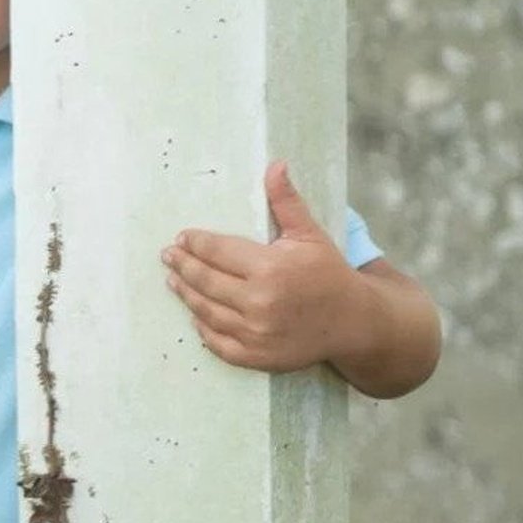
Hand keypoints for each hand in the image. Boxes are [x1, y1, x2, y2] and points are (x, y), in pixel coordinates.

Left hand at [161, 160, 361, 373]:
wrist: (355, 323)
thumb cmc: (329, 274)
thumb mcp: (309, 234)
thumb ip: (286, 201)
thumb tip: (275, 165)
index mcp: (270, 268)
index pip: (218, 251)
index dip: (196, 243)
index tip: (182, 237)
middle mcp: (260, 302)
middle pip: (206, 281)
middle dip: (183, 266)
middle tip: (168, 256)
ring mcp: (257, 333)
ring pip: (207, 311)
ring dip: (186, 294)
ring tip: (173, 280)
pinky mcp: (257, 357)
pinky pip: (219, 343)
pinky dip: (203, 329)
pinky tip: (195, 315)